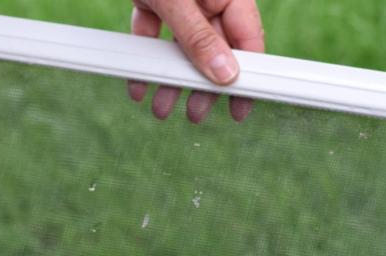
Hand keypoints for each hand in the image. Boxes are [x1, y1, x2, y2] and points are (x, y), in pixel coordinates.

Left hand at [128, 0, 264, 122]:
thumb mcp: (177, 1)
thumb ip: (199, 38)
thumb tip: (225, 75)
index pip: (247, 39)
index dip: (246, 76)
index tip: (240, 108)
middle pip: (214, 48)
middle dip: (201, 85)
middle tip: (194, 115)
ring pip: (182, 46)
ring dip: (171, 78)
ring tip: (160, 109)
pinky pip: (155, 33)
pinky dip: (146, 57)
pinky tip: (137, 84)